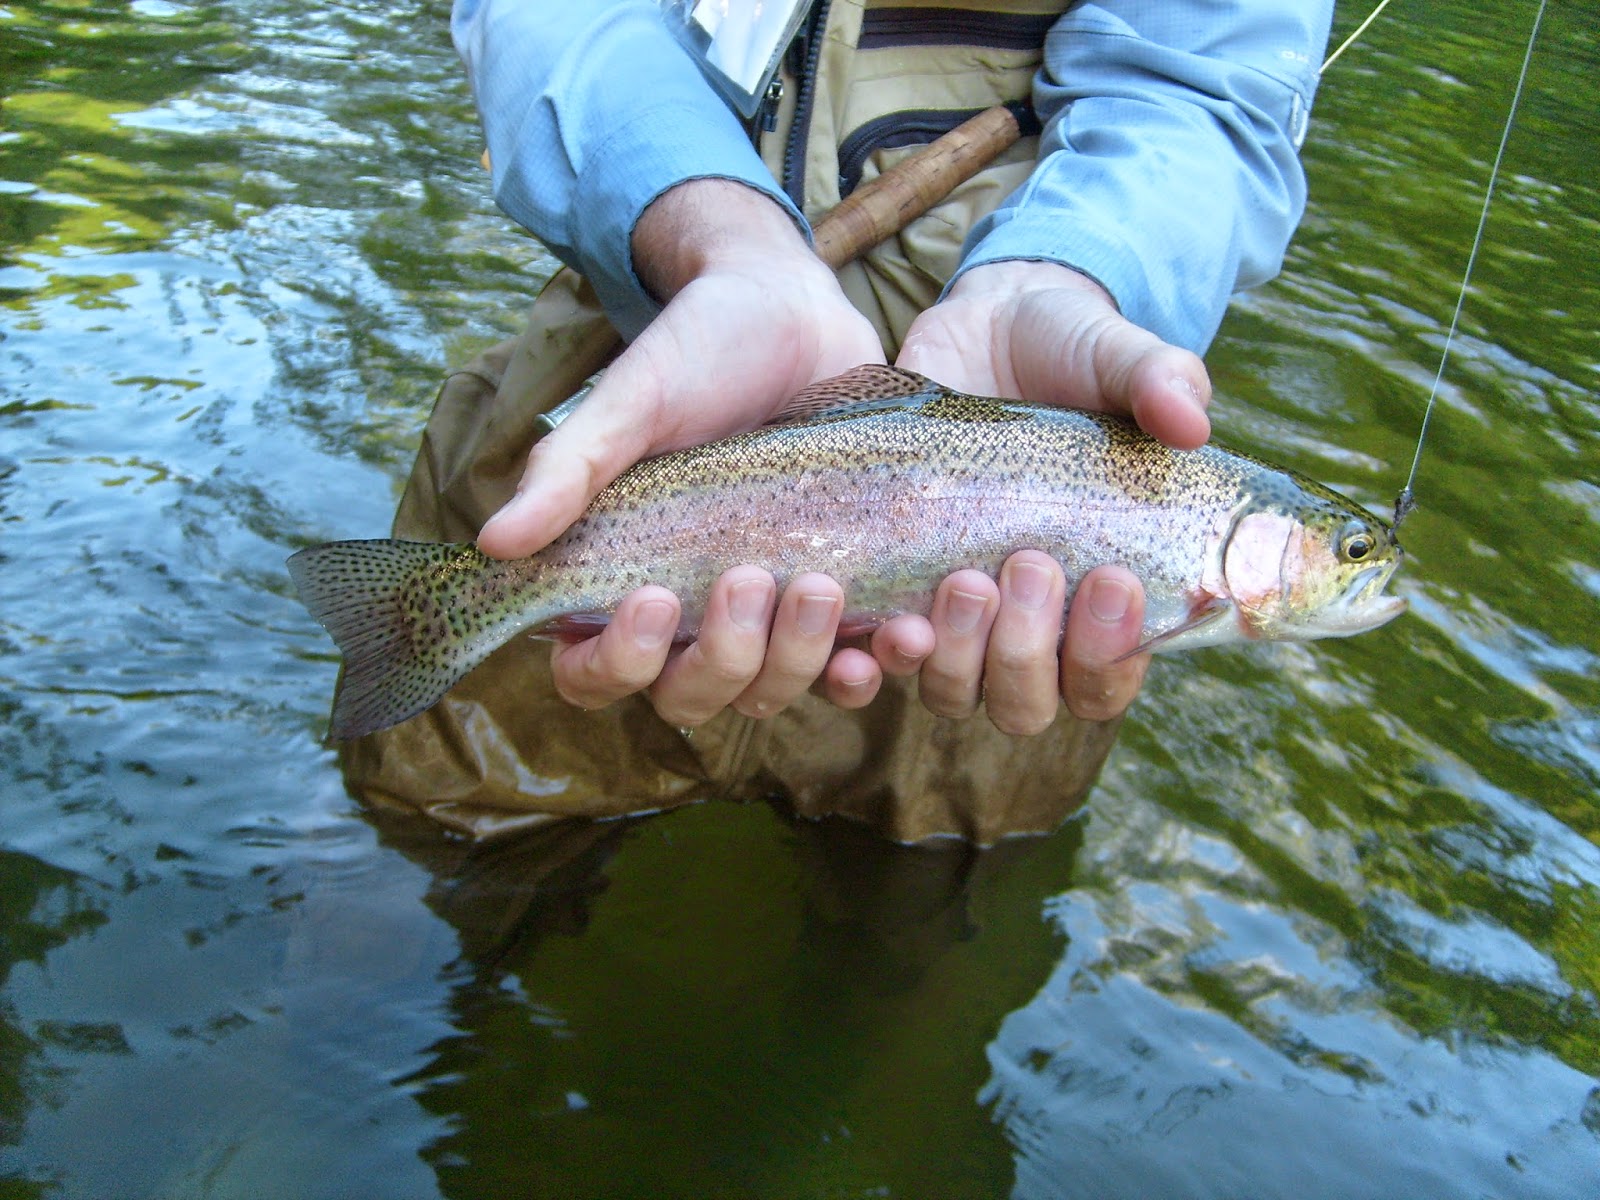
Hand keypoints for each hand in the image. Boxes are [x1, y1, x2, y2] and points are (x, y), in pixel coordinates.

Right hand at [477, 179, 887, 722]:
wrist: (799, 310)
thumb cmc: (699, 349)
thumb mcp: (635, 400)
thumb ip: (572, 470)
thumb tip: (493, 545)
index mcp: (623, 575)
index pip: (594, 674)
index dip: (616, 665)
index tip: (649, 602)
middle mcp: (692, 609)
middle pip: (690, 696)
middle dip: (721, 658)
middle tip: (749, 579)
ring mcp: (769, 609)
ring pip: (770, 690)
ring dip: (794, 660)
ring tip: (820, 585)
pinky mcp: (842, 596)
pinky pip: (849, 666)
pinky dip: (867, 665)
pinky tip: (895, 637)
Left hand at [872, 259, 1210, 731]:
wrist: (983, 326)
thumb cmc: (1070, 356)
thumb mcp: (1120, 358)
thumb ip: (1161, 382)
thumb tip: (1192, 422)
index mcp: (1094, 596)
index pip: (1105, 679)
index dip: (1110, 658)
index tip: (1114, 580)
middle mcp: (1026, 621)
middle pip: (1025, 703)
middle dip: (1027, 653)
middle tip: (1030, 564)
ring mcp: (955, 611)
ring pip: (954, 691)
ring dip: (960, 654)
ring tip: (965, 579)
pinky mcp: (889, 586)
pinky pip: (877, 658)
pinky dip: (878, 659)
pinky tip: (889, 624)